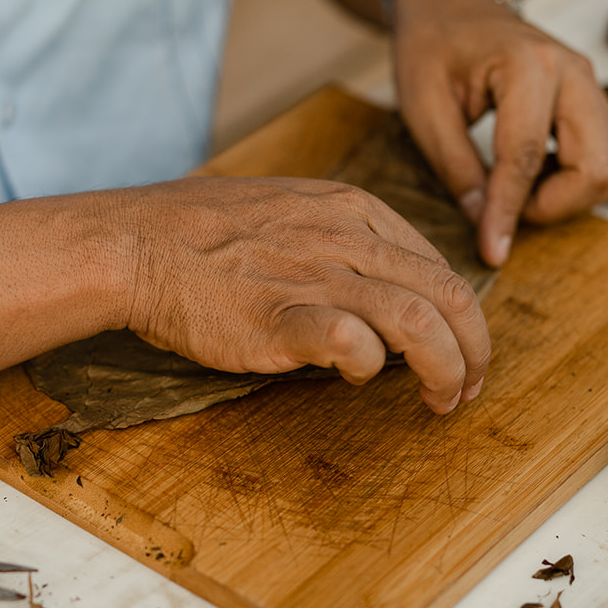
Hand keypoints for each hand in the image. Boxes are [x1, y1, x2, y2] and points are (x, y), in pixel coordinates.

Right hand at [121, 175, 490, 414]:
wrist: (133, 244)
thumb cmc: (197, 232)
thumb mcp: (284, 208)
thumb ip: (335, 237)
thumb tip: (374, 284)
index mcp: (350, 209)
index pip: (437, 264)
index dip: (462, 317)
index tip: (460, 351)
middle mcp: (344, 237)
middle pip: (447, 294)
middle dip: (474, 349)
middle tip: (468, 387)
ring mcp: (314, 275)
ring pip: (420, 321)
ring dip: (445, 370)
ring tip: (440, 400)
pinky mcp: (281, 317)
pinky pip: (355, 341)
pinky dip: (372, 366)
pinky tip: (358, 378)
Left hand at [392, 0, 607, 266]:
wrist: (450, 5)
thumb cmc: (430, 48)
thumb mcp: (423, 108)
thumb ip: (455, 167)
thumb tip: (483, 223)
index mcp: (528, 64)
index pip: (526, 157)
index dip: (508, 212)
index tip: (491, 251)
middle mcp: (574, 71)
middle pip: (595, 167)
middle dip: (552, 206)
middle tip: (502, 209)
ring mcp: (591, 83)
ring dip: (571, 196)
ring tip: (517, 191)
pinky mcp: (593, 98)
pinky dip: (580, 180)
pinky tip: (535, 177)